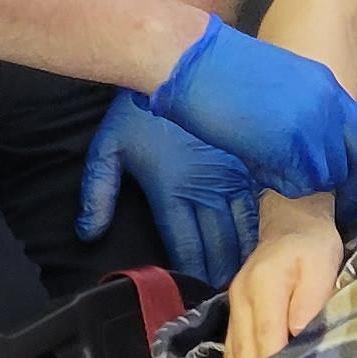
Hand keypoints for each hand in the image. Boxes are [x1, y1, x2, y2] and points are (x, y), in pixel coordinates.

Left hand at [77, 97, 260, 292]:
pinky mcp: (251, 159)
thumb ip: (96, 194)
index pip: (187, 249)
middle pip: (221, 246)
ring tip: (250, 279)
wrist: (174, 59)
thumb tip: (87, 234)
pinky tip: (269, 243)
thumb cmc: (136, 107)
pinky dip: (264, 226)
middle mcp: (208, 189)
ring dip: (247, 255)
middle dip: (224, 274)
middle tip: (230, 297)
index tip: (196, 296)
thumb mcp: (107, 149)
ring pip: (247, 228)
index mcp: (174, 191)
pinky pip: (263, 203)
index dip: (192, 276)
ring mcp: (234, 174)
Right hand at [148, 17, 356, 215]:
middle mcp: (329, 106)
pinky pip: (296, 182)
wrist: (198, 60)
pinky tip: (255, 166)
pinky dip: (278, 184)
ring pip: (323, 178)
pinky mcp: (290, 144)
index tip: (351, 198)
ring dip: (299, 183)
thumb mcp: (283, 84)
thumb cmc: (225, 70)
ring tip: (266, 168)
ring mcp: (313, 125)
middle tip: (327, 209)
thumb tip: (310, 153)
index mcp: (329, 87)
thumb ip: (306, 115)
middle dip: (340, 189)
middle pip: (350, 164)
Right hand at [222, 204, 345, 357]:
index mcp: (264, 286)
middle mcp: (241, 301)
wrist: (292, 222)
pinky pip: (232, 354)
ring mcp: (234, 310)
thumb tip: (298, 334)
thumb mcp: (323, 264)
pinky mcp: (235, 317)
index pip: (267, 339)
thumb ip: (312, 297)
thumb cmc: (314, 246)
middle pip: (245, 355)